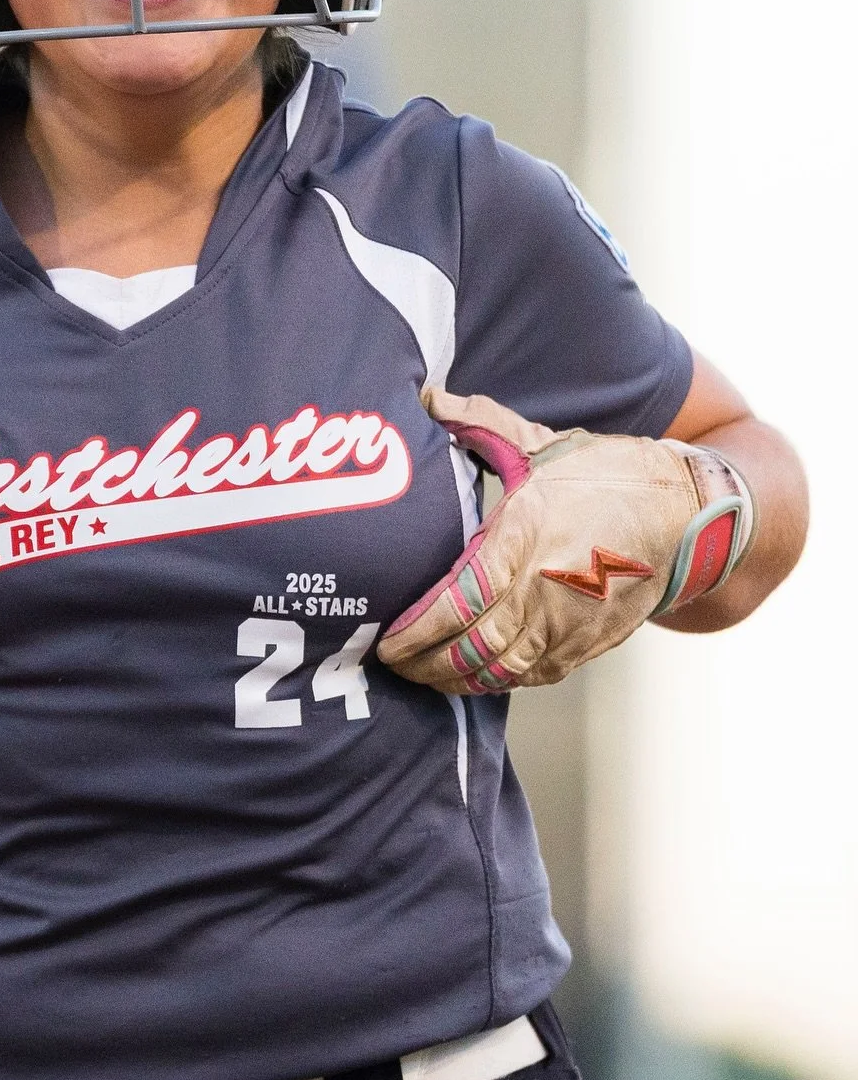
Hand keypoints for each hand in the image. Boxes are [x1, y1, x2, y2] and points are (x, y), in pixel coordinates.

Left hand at [377, 388, 752, 692]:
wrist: (692, 513)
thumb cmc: (611, 475)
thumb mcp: (543, 443)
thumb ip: (482, 424)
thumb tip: (432, 396)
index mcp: (526, 536)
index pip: (458, 600)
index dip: (417, 631)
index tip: (386, 641)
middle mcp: (546, 588)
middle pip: (472, 648)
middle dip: (426, 664)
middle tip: (393, 665)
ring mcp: (572, 622)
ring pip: (502, 671)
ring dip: (458, 681)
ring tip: (425, 676)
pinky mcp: (592, 642)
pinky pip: (536, 676)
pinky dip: (500, 683)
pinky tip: (475, 679)